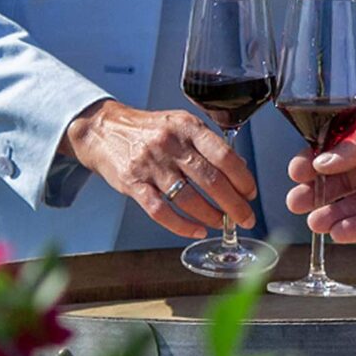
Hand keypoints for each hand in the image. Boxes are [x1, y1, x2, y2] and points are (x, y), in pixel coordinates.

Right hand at [59, 100, 256, 238]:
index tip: (251, 193)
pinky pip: (161, 212)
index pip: (223, 155)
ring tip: (222, 224)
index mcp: (187, 127)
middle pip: (211, 180)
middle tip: (247, 218)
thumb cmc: (149, 130)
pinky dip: (182, 226)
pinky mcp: (133, 184)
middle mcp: (170, 144)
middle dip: (234, 204)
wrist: (104, 130)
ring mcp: (150, 165)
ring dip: (211, 216)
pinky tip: (197, 230)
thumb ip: (209, 145)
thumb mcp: (182, 125)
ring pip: (189, 199)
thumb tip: (240, 169)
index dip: (242, 178)